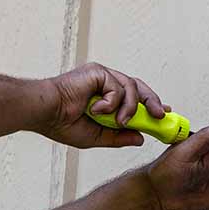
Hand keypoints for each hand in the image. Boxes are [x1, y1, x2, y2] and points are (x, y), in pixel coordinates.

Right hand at [39, 62, 170, 147]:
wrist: (45, 113)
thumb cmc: (60, 123)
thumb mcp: (97, 136)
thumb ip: (118, 137)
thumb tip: (140, 137)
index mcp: (104, 97)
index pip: (134, 97)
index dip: (150, 104)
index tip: (163, 114)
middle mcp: (104, 83)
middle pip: (139, 87)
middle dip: (152, 102)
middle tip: (160, 115)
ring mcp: (102, 76)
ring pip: (132, 87)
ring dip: (130, 108)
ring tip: (120, 121)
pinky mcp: (98, 72)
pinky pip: (118, 87)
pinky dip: (112, 102)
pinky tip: (97, 110)